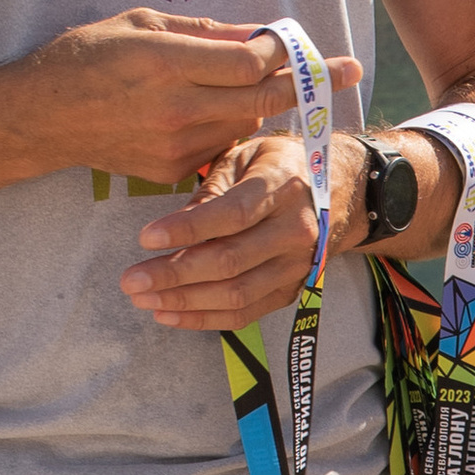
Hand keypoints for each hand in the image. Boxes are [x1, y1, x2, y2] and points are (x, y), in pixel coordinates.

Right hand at [4, 11, 342, 183]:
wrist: (40, 119)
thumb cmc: (85, 56)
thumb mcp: (140, 24)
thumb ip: (203, 32)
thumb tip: (255, 33)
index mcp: (166, 63)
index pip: (249, 63)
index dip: (281, 51)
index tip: (303, 42)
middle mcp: (175, 108)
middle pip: (261, 97)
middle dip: (306, 79)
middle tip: (350, 67)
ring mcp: (175, 145)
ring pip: (245, 121)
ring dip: (263, 100)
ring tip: (274, 80)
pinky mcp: (171, 170)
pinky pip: (219, 143)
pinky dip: (229, 124)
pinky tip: (217, 109)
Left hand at [120, 135, 322, 329]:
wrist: (343, 192)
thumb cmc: (282, 166)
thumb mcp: (247, 156)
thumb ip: (212, 188)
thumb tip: (173, 226)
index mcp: (281, 187)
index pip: (232, 215)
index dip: (187, 230)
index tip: (145, 239)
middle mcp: (295, 230)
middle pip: (230, 261)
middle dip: (174, 274)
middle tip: (131, 280)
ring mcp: (297, 265)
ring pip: (236, 294)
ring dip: (184, 302)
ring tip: (142, 299)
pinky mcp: (291, 289)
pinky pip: (245, 313)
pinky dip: (204, 319)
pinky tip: (168, 314)